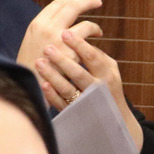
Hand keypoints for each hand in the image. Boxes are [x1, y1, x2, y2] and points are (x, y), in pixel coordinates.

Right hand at [15, 0, 102, 76]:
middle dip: (87, 2)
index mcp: (37, 24)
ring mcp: (60, 42)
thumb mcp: (32, 43)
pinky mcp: (72, 56)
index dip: (71, 2)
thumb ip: (45, 30)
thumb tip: (62, 19)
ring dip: (95, 27)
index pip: (57, 4)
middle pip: (72, 7)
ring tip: (98, 32)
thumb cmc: (30, 68)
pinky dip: (93, 47)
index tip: (79, 3)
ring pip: (86, 25)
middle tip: (97, 3)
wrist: (28, 89)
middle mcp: (48, 28)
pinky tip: (94, 51)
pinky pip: (89, 45)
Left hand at [32, 29, 145, 153]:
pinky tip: (43, 84)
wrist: (115, 120)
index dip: (78, 44)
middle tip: (47, 47)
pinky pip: (62, 104)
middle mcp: (98, 88)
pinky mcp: (76, 114)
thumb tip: (82, 36)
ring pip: (68, 89)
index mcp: (107, 74)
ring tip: (39, 62)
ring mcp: (86, 103)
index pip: (92, 57)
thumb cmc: (109, 87)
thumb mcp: (110, 70)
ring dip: (52, 76)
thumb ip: (98, 56)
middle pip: (78, 73)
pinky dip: (52, 95)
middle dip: (62, 60)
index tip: (64, 33)